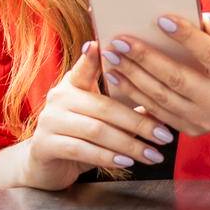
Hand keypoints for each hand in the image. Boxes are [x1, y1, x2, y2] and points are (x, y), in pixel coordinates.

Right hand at [15, 41, 176, 190]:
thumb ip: (122, 111)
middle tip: (165, 136)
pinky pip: (81, 149)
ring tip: (153, 155)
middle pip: (103, 107)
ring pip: (95, 130)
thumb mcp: (99, 120)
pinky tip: (127, 163)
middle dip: (139, 123)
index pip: (84, 68)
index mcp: (71, 84)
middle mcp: (58, 98)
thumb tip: (158, 110)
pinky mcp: (44, 145)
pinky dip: (107, 157)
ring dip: (129, 144)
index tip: (101, 44)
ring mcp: (49, 121)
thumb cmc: (79, 137)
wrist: (45, 165)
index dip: (91, 58)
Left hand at [101, 13, 209, 136]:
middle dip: (146, 58)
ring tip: (112, 56)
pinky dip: (135, 94)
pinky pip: (157, 112)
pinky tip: (117, 77)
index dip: (186, 37)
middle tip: (120, 40)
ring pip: (162, 98)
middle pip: (178, 79)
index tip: (161, 19)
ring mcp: (206, 121)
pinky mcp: (191, 129)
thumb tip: (204, 19)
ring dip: (133, 77)